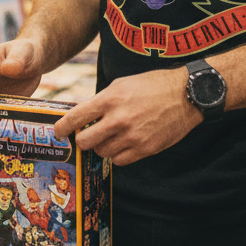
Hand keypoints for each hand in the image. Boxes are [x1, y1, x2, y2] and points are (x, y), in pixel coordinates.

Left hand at [53, 67, 201, 165]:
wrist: (186, 94)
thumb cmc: (153, 85)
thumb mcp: (122, 84)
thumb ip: (102, 100)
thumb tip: (84, 115)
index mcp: (109, 99)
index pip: (75, 118)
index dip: (62, 127)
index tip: (58, 131)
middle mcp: (118, 119)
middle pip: (85, 141)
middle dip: (82, 140)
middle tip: (86, 136)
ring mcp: (132, 136)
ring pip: (102, 153)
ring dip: (102, 147)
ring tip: (110, 137)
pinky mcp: (145, 149)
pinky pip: (120, 161)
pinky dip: (117, 155)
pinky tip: (123, 144)